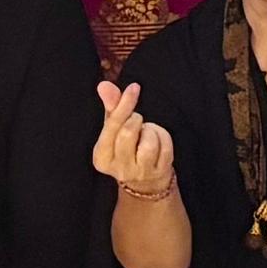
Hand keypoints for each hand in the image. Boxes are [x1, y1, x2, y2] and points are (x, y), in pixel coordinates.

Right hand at [93, 79, 175, 196]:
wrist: (145, 182)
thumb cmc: (127, 148)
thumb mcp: (115, 129)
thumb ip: (110, 107)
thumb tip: (104, 85)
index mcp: (101, 158)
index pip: (112, 127)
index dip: (124, 105)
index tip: (134, 87)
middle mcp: (118, 169)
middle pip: (128, 131)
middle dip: (136, 119)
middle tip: (136, 124)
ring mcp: (140, 174)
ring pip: (149, 141)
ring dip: (150, 130)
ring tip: (145, 135)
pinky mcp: (159, 173)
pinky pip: (165, 146)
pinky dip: (163, 137)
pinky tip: (157, 142)